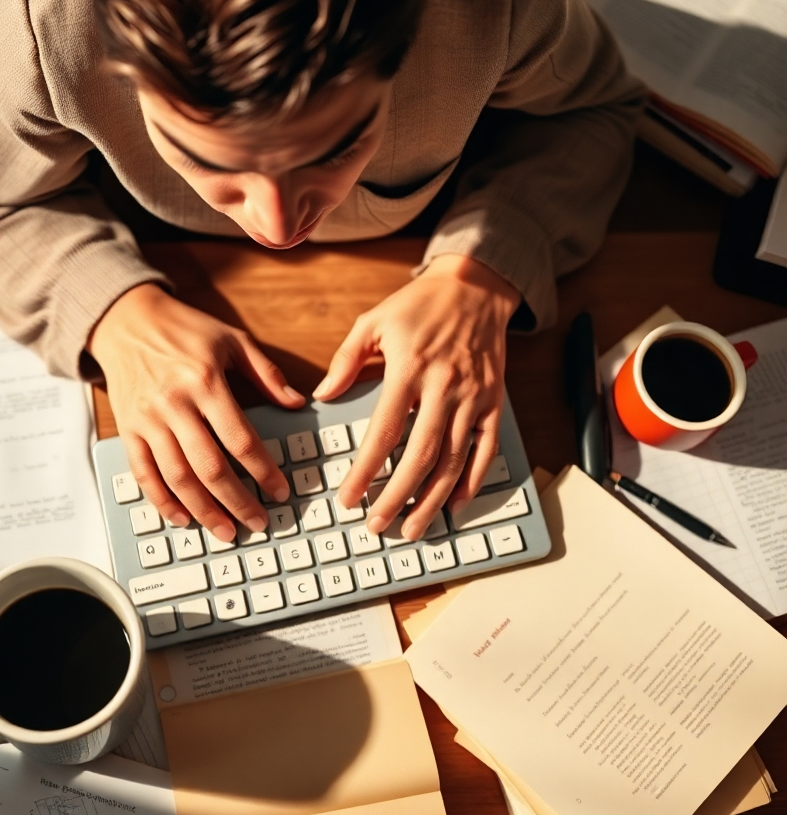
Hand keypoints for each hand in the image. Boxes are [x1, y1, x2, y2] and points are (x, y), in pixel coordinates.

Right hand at [88, 284, 303, 541]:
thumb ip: (266, 373)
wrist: (126, 319)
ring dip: (204, 511)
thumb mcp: (231, 339)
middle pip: (210, 467)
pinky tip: (183, 518)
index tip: (280, 491)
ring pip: (177, 478)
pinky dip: (163, 501)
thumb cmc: (183, 329)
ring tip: (226, 531)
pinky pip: (144, 474)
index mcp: (204, 381)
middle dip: (238, 501)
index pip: (240, 439)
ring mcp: (148, 420)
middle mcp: (174, 405)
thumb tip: (297, 403)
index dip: (263, 470)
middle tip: (258, 522)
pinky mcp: (128, 430)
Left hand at [314, 254, 520, 540]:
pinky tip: (455, 504)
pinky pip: (485, 450)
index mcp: (410, 370)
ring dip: (433, 500)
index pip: (385, 432)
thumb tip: (321, 394)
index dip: (367, 469)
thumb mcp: (373, 321)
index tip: (349, 497)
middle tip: (377, 525)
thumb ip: (346, 360)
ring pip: (454, 461)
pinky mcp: (493, 402)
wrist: (476, 286)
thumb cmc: (420, 304)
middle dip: (397, 496)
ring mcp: (473, 398)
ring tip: (412, 528)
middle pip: (421, 456)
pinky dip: (472, 481)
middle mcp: (444, 388)